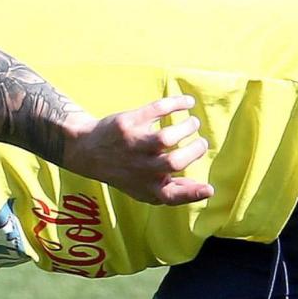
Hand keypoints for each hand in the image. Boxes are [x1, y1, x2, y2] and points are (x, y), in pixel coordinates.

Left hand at [60, 95, 213, 205]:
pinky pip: (156, 110)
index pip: (171, 196)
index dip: (192, 194)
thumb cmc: (126, 171)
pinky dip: (176, 104)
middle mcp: (140, 169)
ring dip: (186, 128)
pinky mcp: (126, 123)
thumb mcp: (145, 189)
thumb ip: (174, 190)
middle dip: (194, 151)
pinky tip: (187, 102)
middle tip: (201, 142)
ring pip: (165, 138)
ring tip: (193, 123)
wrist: (88, 152)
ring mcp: (133, 145)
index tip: (210, 188)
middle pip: (174, 162)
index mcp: (148, 188)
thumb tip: (206, 191)